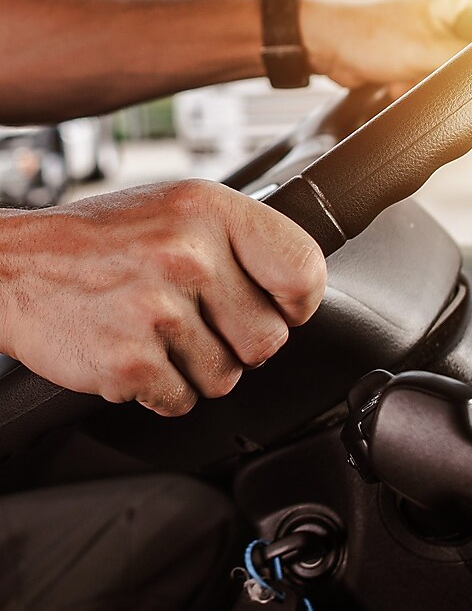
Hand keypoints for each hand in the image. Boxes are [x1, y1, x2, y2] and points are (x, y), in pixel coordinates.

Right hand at [0, 180, 325, 416]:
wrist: (14, 263)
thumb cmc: (106, 239)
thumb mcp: (182, 209)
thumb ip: (244, 242)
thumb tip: (300, 288)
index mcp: (212, 210)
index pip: (303, 270)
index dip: (298, 301)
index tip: (282, 307)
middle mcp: (188, 256)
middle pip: (269, 339)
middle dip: (240, 342)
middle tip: (201, 322)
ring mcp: (157, 309)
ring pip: (226, 377)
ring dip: (198, 368)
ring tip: (161, 333)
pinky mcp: (128, 359)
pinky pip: (182, 400)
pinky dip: (162, 389)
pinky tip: (137, 352)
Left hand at [300, 0, 471, 96]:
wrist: (330, 46)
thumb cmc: (372, 37)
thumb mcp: (431, 53)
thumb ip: (471, 61)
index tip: (461, 63)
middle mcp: (452, 8)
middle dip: (448, 71)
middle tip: (426, 69)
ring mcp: (436, 30)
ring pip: (452, 69)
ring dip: (428, 80)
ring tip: (407, 73)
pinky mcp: (421, 49)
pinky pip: (433, 75)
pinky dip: (417, 82)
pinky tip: (397, 79)